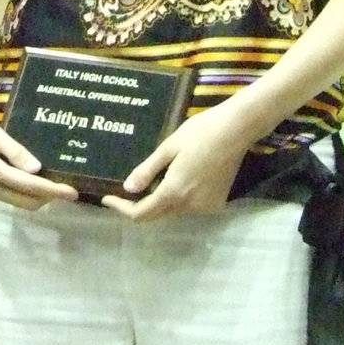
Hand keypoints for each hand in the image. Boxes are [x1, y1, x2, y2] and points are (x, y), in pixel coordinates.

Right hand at [0, 97, 77, 210]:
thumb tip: (37, 169)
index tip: (71, 193)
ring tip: (38, 176)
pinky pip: (2, 199)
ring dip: (30, 193)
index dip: (52, 190)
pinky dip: (13, 191)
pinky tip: (11, 174)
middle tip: (64, 187)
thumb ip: (14, 151)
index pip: (27, 185)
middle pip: (24, 201)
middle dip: (47, 197)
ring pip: (14, 202)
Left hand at [100, 105, 249, 221]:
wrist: (236, 130)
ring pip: (175, 210)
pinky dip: (181, 197)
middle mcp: (190, 206)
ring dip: (162, 200)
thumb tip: (128, 189)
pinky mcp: (217, 203)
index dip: (122, 209)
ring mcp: (206, 206)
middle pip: (158, 214)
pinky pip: (191, 206)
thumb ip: (147, 170)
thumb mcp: (168, 148)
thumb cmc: (199, 132)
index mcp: (174, 192)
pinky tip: (179, 178)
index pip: (142, 213)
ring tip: (155, 178)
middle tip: (125, 190)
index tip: (108, 198)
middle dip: (140, 205)